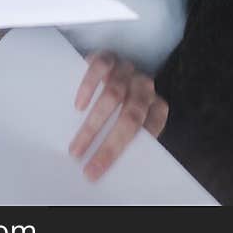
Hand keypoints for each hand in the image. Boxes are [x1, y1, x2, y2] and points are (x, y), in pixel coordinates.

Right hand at [68, 52, 168, 180]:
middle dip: (109, 146)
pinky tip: (79, 106)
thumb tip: (109, 174)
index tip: (105, 172)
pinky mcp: (109, 57)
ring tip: (76, 147)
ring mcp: (127, 71)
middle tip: (88, 168)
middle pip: (131, 116)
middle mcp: (144, 87)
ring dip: (93, 125)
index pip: (149, 130)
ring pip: (113, 94)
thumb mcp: (129, 124)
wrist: (110, 70)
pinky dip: (89, 87)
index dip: (129, 152)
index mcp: (155, 107)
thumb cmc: (120, 105)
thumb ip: (127, 141)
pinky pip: (101, 68)